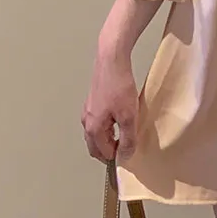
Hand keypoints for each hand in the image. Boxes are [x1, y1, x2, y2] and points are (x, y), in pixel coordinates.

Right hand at [82, 34, 139, 162]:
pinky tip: (118, 120)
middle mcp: (86, 120)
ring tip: (123, 136)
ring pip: (95, 134)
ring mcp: (88, 109)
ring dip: (107, 139)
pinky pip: (97, 121)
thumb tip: (125, 155)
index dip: (117, 157)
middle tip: (125, 150)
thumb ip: (127, 138)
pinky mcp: (93, 100)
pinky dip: (106, 128)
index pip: (103, 153)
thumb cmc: (118, 85)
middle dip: (108, 152)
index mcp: (93, 128)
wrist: (111, 59)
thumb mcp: (128, 116)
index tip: (129, 155)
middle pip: (95, 146)